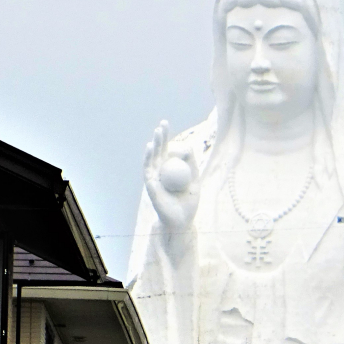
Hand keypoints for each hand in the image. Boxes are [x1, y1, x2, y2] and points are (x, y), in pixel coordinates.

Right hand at [143, 120, 199, 234]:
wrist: (182, 220)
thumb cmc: (188, 202)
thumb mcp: (195, 180)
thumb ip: (192, 165)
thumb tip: (188, 147)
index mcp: (172, 171)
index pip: (170, 151)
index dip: (172, 141)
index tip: (175, 133)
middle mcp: (161, 172)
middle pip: (160, 151)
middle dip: (162, 137)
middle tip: (163, 123)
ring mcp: (154, 177)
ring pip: (153, 156)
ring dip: (156, 143)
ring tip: (158, 131)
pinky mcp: (150, 184)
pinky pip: (148, 168)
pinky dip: (148, 156)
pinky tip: (150, 146)